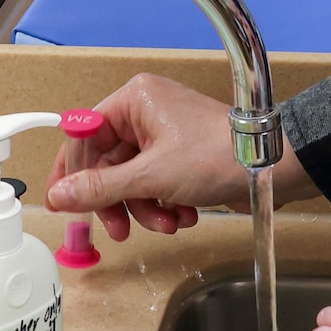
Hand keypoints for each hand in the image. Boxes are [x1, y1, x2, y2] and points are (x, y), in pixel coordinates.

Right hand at [44, 71, 315, 241]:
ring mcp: (166, 135)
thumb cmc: (216, 158)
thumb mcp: (151, 177)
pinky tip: (185, 215)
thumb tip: (57, 195)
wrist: (273, 168)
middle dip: (119, 201)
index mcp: (134, 100)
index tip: (60, 204)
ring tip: (169, 223)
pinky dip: (166, 205)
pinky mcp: (182, 157)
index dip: (71, 171)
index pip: (83, 134)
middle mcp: (147, 112)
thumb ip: (100, 188)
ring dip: (147, 209)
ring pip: (133, 180)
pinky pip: (156, 185)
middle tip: (120, 230)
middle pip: (107, 163)